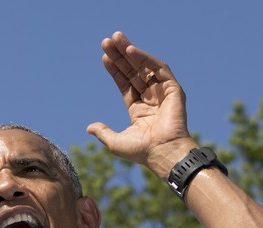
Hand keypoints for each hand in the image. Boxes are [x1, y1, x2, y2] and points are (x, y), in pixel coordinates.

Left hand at [87, 32, 196, 177]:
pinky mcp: (173, 89)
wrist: (163, 153)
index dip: (115, 70)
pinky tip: (130, 50)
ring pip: (144, 66)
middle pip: (133, 71)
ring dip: (130, 51)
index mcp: (139, 110)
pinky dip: (145, 58)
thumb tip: (89, 128)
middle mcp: (151, 99)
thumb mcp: (115, 142)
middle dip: (120, 56)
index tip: (104, 56)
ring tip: (116, 39)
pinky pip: (158, 68)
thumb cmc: (142, 152)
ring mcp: (163, 93)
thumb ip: (103, 132)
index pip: (125, 84)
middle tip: (107, 40)